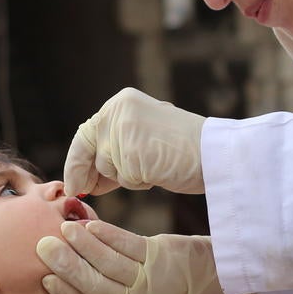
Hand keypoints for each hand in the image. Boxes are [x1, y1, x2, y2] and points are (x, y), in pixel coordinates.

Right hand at [37, 221, 256, 293]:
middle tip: (44, 247)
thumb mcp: (127, 287)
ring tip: (65, 229)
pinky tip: (91, 224)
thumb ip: (98, 277)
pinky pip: (130, 246)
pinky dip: (109, 236)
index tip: (44, 279)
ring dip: (85, 246)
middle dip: (68, 267)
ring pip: (110, 264)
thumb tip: (60, 255)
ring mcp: (148, 278)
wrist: (199, 276)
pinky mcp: (159, 256)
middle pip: (96, 285)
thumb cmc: (152, 278)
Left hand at [64, 88, 206, 196]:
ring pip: (106, 167)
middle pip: (88, 150)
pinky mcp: (130, 152)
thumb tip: (84, 176)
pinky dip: (140, 183)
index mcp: (123, 102)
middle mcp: (119, 110)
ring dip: (126, 177)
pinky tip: (159, 171)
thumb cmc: (186, 149)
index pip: (88, 133)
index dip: (78, 160)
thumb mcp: (144, 138)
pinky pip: (124, 179)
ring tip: (155, 166)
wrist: (217, 152)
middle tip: (81, 191)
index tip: (74, 181)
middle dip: (83, 174)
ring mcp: (123, 131)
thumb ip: (116, 147)